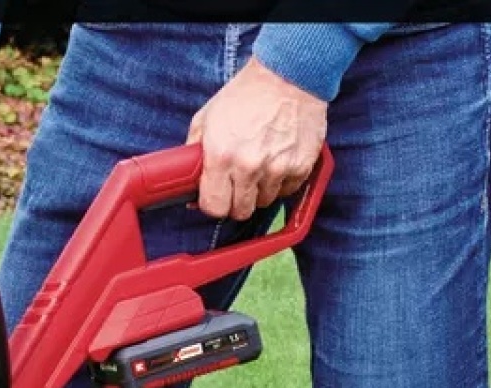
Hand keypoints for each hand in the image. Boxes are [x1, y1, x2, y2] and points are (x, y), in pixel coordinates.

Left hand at [186, 58, 327, 221]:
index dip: (214, 204)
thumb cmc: (246, 94)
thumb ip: (194, 155)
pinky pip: (287, 191)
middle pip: (240, 211)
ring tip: (260, 161)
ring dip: (260, 189)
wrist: (288, 74)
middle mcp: (249, 166)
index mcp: (221, 156)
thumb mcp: (207, 118)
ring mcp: (277, 168)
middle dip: (237, 200)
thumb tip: (190, 188)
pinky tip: (278, 158)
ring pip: (264, 202)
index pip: (214, 207)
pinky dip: (282, 181)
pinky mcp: (300, 166)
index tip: (217, 195)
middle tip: (239, 180)